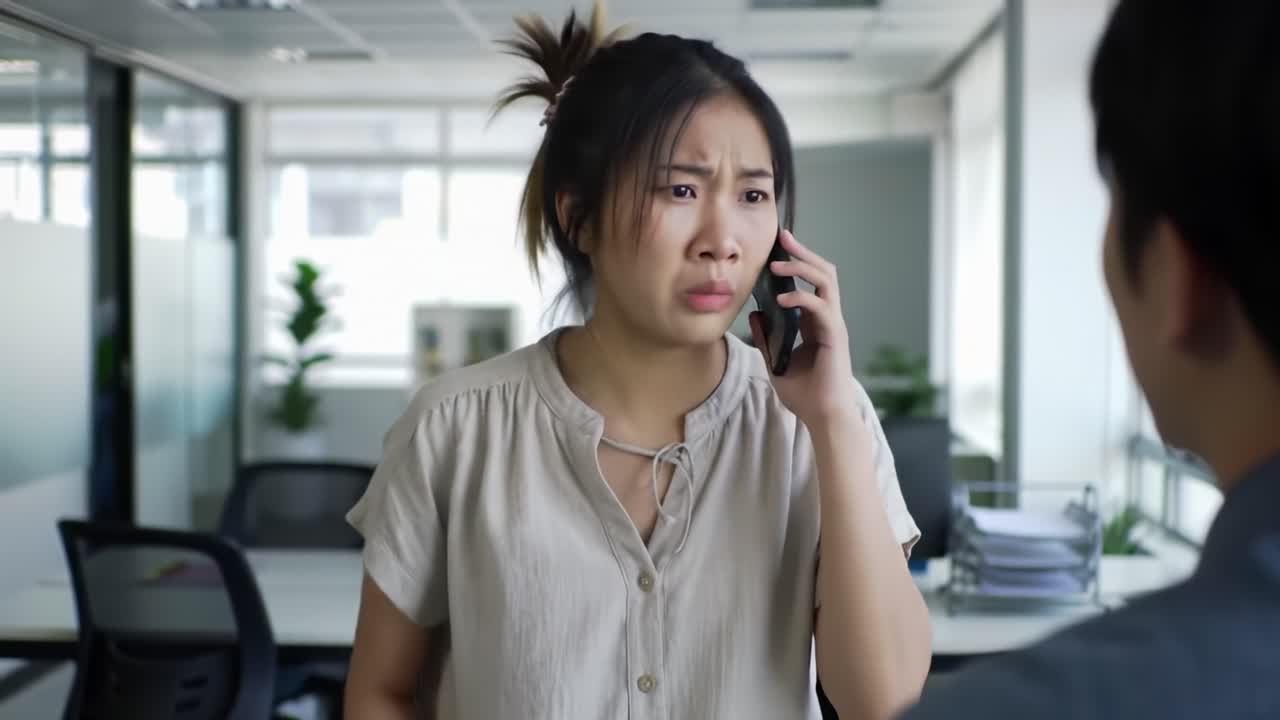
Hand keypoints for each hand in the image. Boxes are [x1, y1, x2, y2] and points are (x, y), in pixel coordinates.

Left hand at [749, 229, 860, 427]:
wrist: (822, 418)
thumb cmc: (805, 395)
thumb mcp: (776, 363)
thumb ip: (767, 338)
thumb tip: (754, 315)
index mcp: (816, 323)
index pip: (810, 282)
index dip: (796, 263)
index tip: (778, 247)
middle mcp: (828, 319)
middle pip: (822, 273)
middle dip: (803, 253)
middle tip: (783, 237)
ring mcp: (833, 325)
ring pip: (826, 281)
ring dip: (802, 267)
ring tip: (778, 263)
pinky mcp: (835, 336)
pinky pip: (820, 307)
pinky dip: (801, 298)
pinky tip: (781, 299)